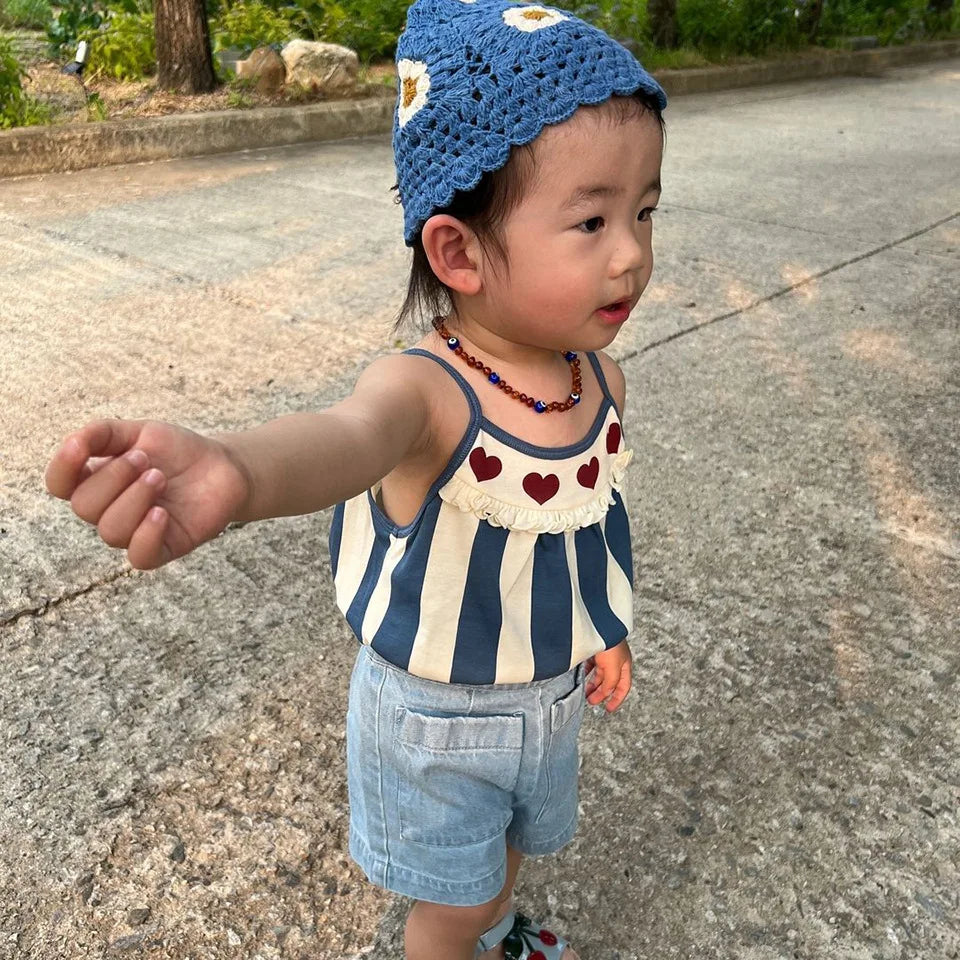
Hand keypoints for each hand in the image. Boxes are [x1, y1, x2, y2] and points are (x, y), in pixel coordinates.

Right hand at [45, 419, 249, 570]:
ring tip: (160, 477)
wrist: (222, 465)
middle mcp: (109, 510)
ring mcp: (134, 531)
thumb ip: (103, 433)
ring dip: (134, 499)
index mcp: (97, 481)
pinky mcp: (163, 548)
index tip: (80, 446)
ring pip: (110, 531)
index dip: (62, 468)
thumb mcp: (140, 431)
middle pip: (84, 506)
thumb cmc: (176, 451)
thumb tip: (73, 441)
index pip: (59, 484)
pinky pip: (139, 556)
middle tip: (146, 460)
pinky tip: (163, 512)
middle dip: (114, 477)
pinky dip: (146, 534)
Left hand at [584, 640, 631, 712]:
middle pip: (609, 682)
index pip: (623, 687)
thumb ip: (610, 683)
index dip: (617, 699)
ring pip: (598, 674)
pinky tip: (580, 676)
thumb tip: (605, 693)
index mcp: (624, 665)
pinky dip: (585, 672)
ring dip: (592, 684)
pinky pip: (589, 665)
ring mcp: (604, 654)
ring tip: (584, 692)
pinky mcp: (593, 649)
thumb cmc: (611, 641)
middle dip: (600, 693)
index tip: (609, 709)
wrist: (599, 624)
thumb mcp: (613, 668)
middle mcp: (615, 660)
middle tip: (591, 701)